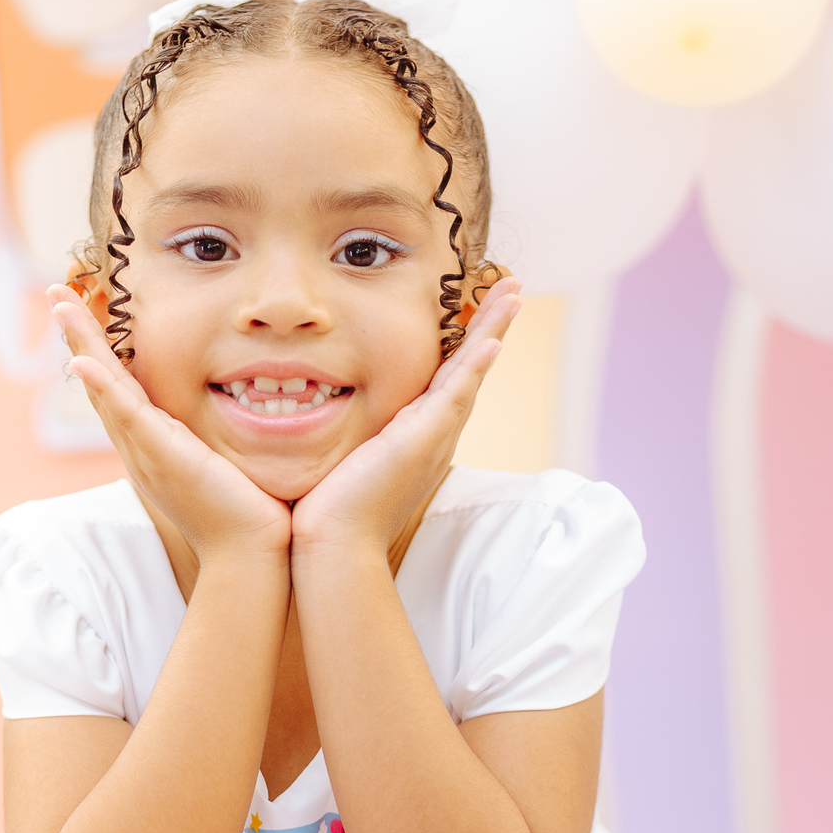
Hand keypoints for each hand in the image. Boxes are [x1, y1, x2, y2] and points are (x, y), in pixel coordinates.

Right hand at [51, 287, 291, 565]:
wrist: (250, 553)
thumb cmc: (250, 512)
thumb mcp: (228, 462)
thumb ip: (221, 436)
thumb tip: (249, 405)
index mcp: (153, 446)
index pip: (119, 388)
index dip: (101, 348)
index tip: (89, 310)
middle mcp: (139, 448)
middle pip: (99, 382)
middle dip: (77, 335)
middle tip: (57, 293)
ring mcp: (145, 453)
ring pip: (104, 389)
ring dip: (80, 344)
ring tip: (60, 303)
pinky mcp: (160, 458)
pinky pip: (125, 415)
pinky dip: (103, 387)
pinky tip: (83, 360)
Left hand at [290, 278, 519, 556]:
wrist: (334, 544)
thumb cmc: (329, 511)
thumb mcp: (344, 459)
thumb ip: (348, 434)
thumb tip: (319, 410)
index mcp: (419, 437)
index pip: (448, 378)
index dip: (465, 344)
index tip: (475, 310)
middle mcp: (435, 435)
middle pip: (471, 369)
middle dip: (491, 326)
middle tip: (512, 288)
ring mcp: (434, 438)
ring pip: (471, 373)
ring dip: (493, 331)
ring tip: (513, 294)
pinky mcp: (424, 441)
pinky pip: (456, 395)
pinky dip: (475, 366)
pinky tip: (490, 339)